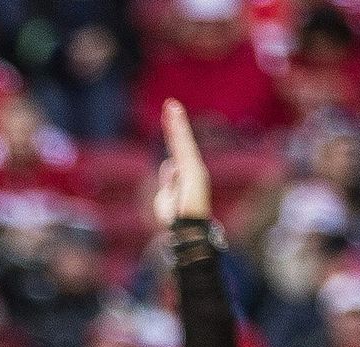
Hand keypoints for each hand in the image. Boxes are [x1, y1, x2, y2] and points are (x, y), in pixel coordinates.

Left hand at [154, 100, 210, 227]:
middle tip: (169, 104)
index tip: (169, 115)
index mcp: (185, 171)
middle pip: (179, 141)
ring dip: (176, 123)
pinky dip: (179, 134)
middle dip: (174, 123)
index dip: (173, 133)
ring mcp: (193, 167)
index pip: (177, 148)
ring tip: (170, 106)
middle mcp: (191, 166)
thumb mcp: (166, 196)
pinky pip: (183, 149)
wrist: (188, 229)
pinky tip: (174, 120)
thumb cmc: (177, 217)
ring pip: (181, 142)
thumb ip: (169, 179)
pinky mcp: (194, 170)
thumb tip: (169, 164)